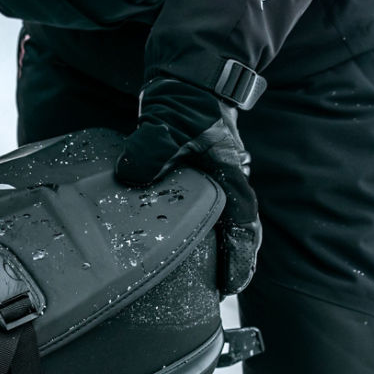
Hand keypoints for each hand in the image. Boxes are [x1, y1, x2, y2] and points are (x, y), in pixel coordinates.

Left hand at [114, 79, 261, 295]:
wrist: (185, 79)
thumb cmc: (188, 99)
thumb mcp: (172, 120)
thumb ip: (153, 146)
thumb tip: (130, 174)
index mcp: (227, 175)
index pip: (242, 221)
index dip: (240, 255)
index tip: (234, 284)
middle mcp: (221, 184)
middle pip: (230, 231)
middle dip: (227, 262)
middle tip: (216, 294)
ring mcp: (205, 184)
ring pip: (210, 226)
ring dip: (206, 253)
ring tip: (192, 286)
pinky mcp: (184, 182)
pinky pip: (185, 215)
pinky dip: (179, 236)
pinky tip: (161, 255)